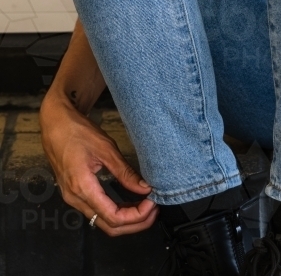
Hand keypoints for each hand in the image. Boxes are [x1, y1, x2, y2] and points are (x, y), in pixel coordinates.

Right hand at [40, 90, 157, 236]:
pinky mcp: (73, 194)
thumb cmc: (77, 132)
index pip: (114, 217)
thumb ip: (125, 172)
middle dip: (134, 224)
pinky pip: (96, 212)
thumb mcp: (106, 149)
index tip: (153, 204)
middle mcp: (75, 199)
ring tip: (146, 207)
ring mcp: (72, 198)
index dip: (137, 216)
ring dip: (126, 220)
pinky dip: (115, 212)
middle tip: (154, 211)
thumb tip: (145, 188)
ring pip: (102, 222)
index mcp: (83, 188)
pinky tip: (130, 203)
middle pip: (109, 226)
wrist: (55, 124)